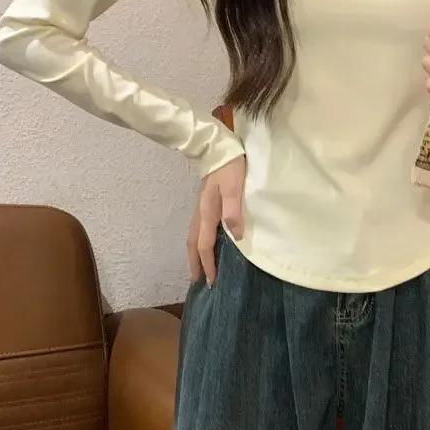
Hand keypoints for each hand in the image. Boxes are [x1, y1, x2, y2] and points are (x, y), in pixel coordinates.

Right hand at [186, 155, 245, 287]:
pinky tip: (205, 245)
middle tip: (198, 282)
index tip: (210, 281)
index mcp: (207, 213)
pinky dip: (198, 243)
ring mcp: (200, 209)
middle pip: (194, 244)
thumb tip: (235, 236)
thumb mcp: (235, 187)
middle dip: (195, 264)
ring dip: (195, 255)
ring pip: (193, 237)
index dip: (207, 264)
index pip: (205, 245)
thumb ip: (234, 210)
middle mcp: (200, 214)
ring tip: (199, 268)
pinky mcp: (204, 204)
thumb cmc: (229, 167)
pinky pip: (198, 230)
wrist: (216, 148)